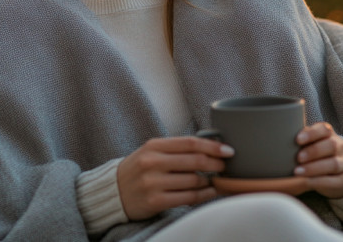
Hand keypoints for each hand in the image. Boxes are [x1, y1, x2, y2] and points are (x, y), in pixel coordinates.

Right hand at [117, 136, 233, 219]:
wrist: (114, 191)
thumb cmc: (139, 169)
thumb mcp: (152, 152)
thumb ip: (176, 148)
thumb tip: (211, 146)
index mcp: (154, 146)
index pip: (190, 143)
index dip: (213, 146)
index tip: (228, 150)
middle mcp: (152, 162)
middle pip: (195, 161)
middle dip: (216, 164)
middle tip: (225, 166)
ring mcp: (153, 183)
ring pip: (194, 181)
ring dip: (211, 181)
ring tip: (218, 180)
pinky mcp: (155, 201)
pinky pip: (188, 198)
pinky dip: (204, 195)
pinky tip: (210, 192)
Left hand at [293, 122, 342, 198]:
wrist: (336, 175)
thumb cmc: (316, 156)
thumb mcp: (309, 145)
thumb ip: (300, 141)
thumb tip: (278, 137)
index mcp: (330, 134)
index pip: (324, 129)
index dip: (311, 134)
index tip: (297, 140)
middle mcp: (341, 146)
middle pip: (331, 145)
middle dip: (313, 151)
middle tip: (298, 158)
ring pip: (334, 164)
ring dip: (314, 168)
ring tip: (298, 172)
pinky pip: (334, 181)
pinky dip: (319, 181)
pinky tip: (307, 182)